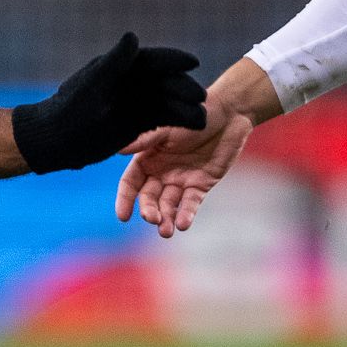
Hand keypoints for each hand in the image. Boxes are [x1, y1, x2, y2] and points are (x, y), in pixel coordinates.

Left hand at [11, 33, 207, 173]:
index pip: (152, 59)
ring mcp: (136, 101)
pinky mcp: (138, 121)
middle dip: (184, 88)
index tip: (193, 62)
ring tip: (203, 120)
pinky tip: (194, 128)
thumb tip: (133, 36)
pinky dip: (179, 122)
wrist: (55, 141)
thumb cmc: (69, 112)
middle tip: (202, 97)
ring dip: (186, 108)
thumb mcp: (93, 86)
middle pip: (165, 81)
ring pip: (168, 101)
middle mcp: (132, 82)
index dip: (173, 59)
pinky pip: (164, 119)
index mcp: (120, 67)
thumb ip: (114, 62)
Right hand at [115, 104, 258, 237]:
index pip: (131, 183)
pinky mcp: (201, 185)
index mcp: (148, 158)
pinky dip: (186, 214)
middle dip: (149, 210)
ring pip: (169, 205)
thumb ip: (144, 141)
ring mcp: (181, 180)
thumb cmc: (193, 116)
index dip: (125, 199)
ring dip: (166, 218)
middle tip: (153, 219)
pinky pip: (191, 203)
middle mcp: (162, 172)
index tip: (123, 216)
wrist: (228, 114)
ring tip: (166, 231)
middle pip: (149, 197)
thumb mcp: (166, 129)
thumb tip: (117, 149)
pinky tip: (183, 224)